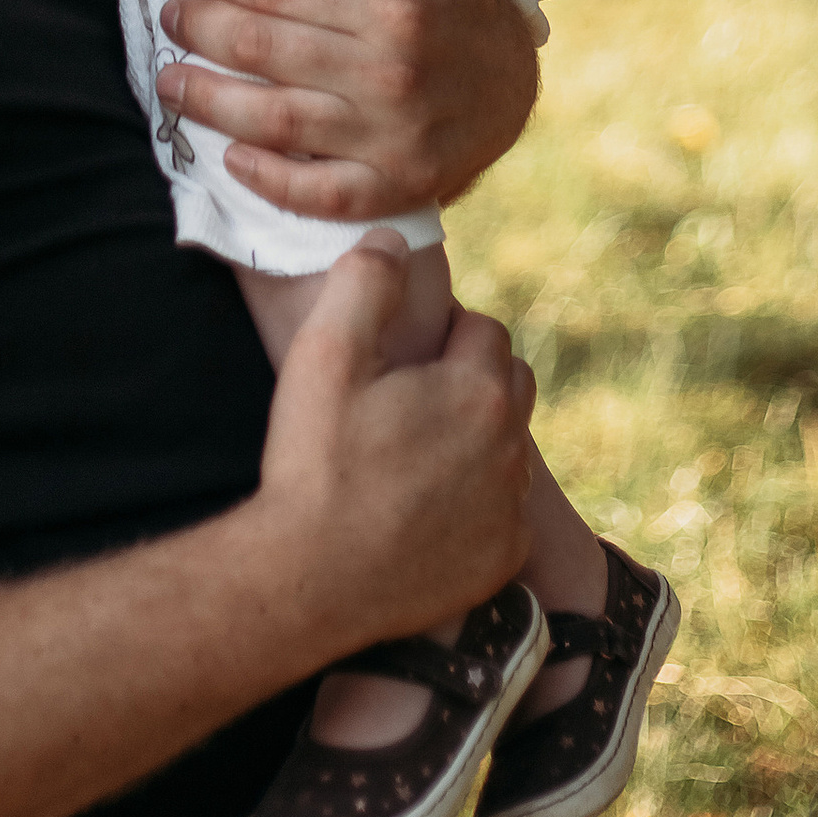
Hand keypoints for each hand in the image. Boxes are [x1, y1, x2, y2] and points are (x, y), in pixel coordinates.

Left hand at [160, 0, 540, 218]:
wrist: (507, 79)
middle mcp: (390, 74)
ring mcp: (392, 138)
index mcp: (392, 5)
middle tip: (171, 20)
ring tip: (171, 83)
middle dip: (201, 31)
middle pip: (264, 50)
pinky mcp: (395, 188)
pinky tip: (230, 158)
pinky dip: (268, 181)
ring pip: (276, 121)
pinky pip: (319, 194)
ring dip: (209, 101)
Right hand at [255, 235, 534, 648]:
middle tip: (408, 401)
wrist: (308, 579)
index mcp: (478, 390)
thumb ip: (364, 279)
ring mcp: (509, 509)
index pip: (484, 331)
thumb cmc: (315, 461)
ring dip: (475, 439)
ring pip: (508, 447)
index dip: (440, 338)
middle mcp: (510, 448)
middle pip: (509, 384)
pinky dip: (476, 502)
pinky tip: (424, 508)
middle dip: (471, 380)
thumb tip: (392, 237)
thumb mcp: (325, 352)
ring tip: (412, 452)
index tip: (397, 364)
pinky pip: (504, 510)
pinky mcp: (501, 559)